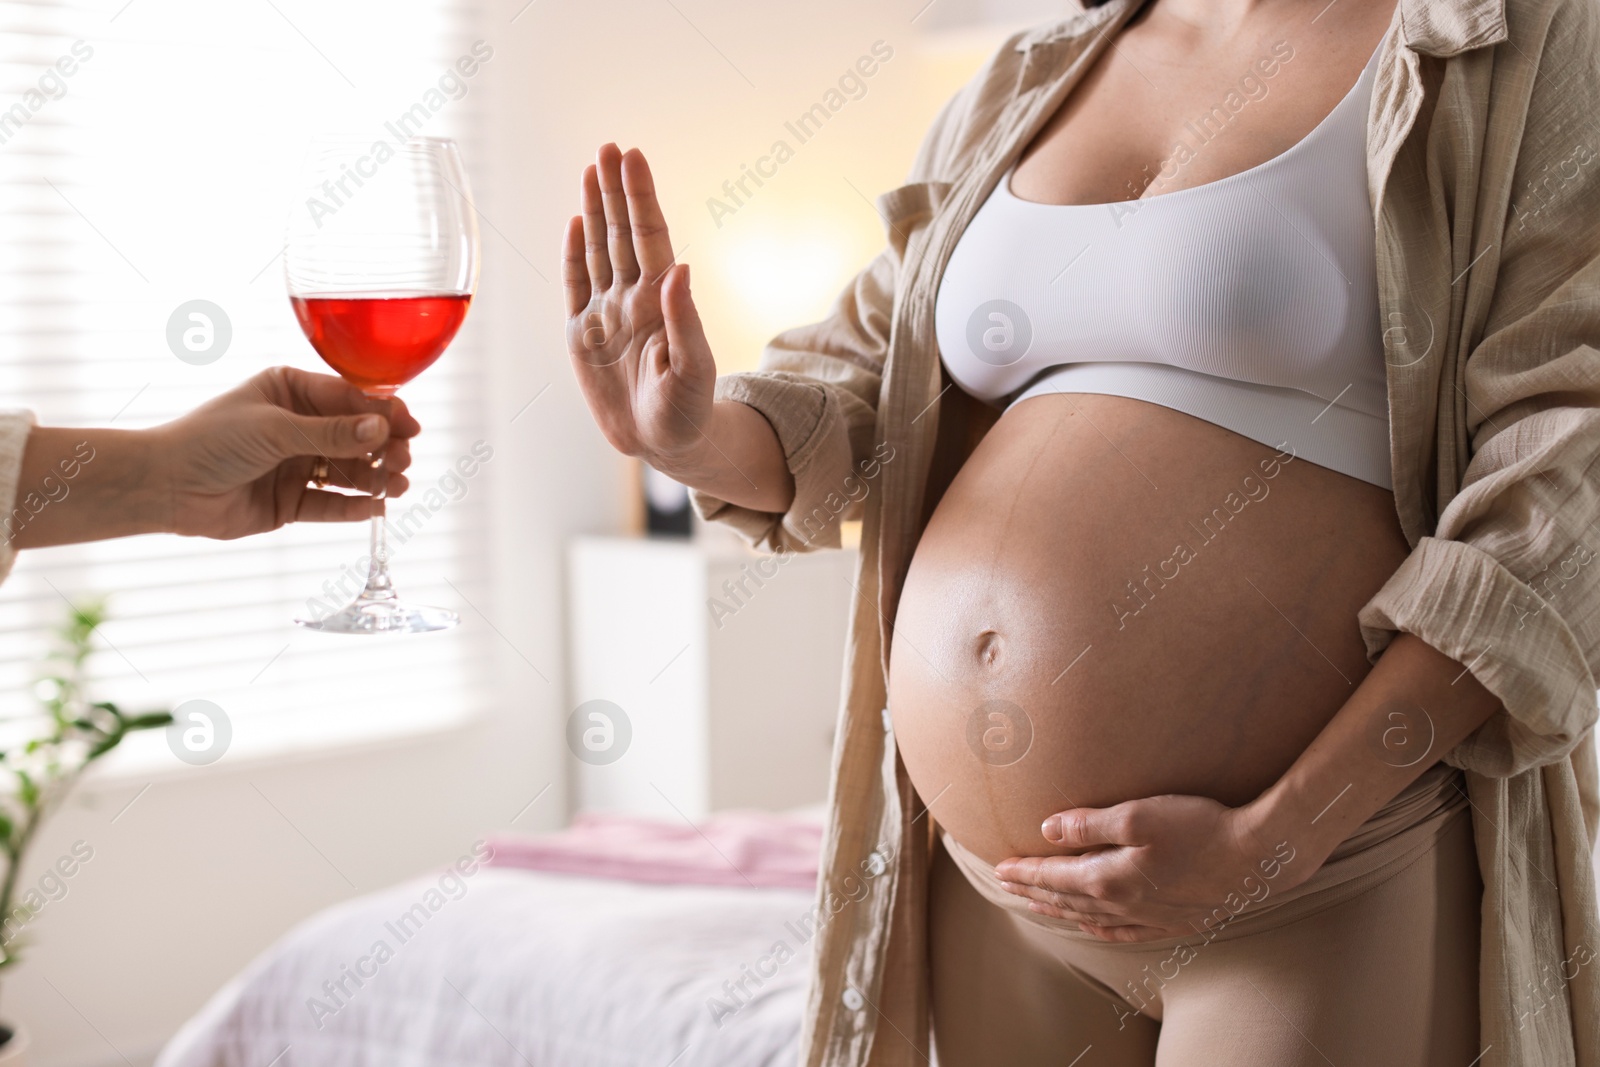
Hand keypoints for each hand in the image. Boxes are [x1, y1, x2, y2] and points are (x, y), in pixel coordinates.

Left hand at [153, 366, 419, 539]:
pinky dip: (355, 507)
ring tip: (397, 486)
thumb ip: (331, 433)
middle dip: (383, 449)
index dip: (383, 413)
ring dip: (375, 479)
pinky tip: (376, 508)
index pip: (349, 398)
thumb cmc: (210, 441)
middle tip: (402, 461)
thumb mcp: (274, 429)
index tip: (411, 427)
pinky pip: (332, 503)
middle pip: (356, 436)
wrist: (165, 487)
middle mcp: (298, 425)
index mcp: (291, 391)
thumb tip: (382, 430)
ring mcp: (296, 464)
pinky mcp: (292, 500)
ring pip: (349, 471)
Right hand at [563, 143, 717, 477]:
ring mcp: (606, 312)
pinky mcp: (582, 334)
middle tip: (609, 146)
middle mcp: (633, 298)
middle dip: (616, 190)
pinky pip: (575, 284)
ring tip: (593, 168)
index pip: (648, 236)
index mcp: (660, 301)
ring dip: (595, 210)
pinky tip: (575, 221)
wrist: (660, 444)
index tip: (633, 157)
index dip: (640, 197)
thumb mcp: (693, 369)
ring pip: (598, 249)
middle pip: (622, 232)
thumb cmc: (687, 410)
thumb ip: (685, 320)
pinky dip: (574, 253)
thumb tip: (679, 268)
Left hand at [993, 793, 1308, 942]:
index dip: (1025, 871)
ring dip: (1059, 911)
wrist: (1257, 857)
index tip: (999, 867)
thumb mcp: (1138, 815)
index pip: (1054, 877)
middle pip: (1066, 900)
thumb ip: (1088, 823)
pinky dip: (1099, 930)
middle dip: (1034, 890)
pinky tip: (1092, 928)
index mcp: (1109, 878)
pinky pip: (1124, 932)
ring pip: (1090, 918)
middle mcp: (1124, 905)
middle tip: (1006, 884)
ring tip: (1036, 905)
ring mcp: (1149, 917)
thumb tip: (1046, 830)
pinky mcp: (1173, 921)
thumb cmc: (1198, 827)